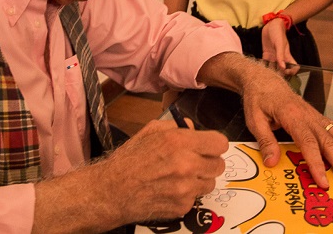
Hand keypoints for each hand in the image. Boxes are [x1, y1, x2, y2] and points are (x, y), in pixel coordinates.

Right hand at [34, 120, 227, 230]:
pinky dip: (187, 194)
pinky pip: (196, 198)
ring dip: (200, 180)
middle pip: (219, 165)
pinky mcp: (182, 206)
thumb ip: (177, 127)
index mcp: (179, 141)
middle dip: (208, 162)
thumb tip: (195, 129)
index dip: (214, 145)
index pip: (220, 143)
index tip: (208, 147)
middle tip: (195, 163)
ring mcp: (185, 188)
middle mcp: (186, 164)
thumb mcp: (150, 131)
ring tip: (180, 177)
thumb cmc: (129, 160)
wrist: (112, 191)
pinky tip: (170, 189)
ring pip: (210, 183)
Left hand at [240, 68, 332, 188]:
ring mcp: (316, 116)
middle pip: (328, 142)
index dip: (317, 164)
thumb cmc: (258, 100)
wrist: (265, 81)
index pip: (308, 143)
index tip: (324, 181)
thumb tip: (272, 163)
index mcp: (292, 117)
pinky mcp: (318, 117)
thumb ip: (265, 141)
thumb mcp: (254, 120)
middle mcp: (309, 117)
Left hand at [261, 19, 298, 74]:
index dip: (292, 72)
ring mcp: (273, 56)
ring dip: (270, 72)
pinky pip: (265, 63)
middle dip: (279, 75)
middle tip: (272, 77)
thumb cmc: (278, 33)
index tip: (286, 73)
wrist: (271, 24)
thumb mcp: (280, 44)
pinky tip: (258, 69)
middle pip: (282, 70)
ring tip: (264, 76)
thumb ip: (281, 55)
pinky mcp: (266, 54)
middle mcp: (280, 58)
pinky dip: (262, 66)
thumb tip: (283, 68)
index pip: (294, 67)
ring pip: (273, 68)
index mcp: (287, 56)